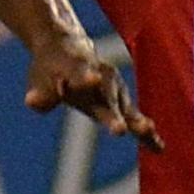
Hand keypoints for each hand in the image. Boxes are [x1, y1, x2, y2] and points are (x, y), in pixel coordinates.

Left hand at [26, 30, 162, 144]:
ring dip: (137, 122)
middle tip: (120, 130)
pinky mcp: (124, 102)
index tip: (90, 79)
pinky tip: (159, 148)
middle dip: (114, 114)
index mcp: (77, 70)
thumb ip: (40, 92)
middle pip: (108, 98)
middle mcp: (101, 79)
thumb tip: (33, 102)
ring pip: (127, 108)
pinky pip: (136, 119)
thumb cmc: (50, 67)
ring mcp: (115, 90)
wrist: (67, 46)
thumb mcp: (39, 78)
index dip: (84, 77)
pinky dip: (146, 132)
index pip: (80, 74)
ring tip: (148, 132)